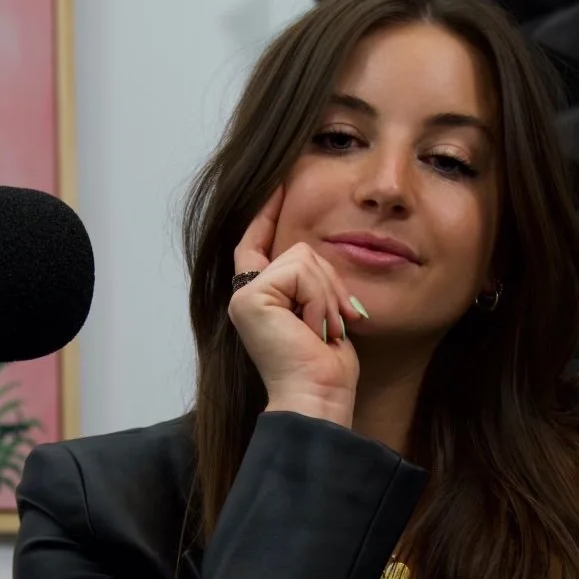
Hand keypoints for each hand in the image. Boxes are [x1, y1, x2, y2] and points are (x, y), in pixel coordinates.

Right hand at [228, 185, 359, 426]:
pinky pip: (301, 272)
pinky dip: (319, 300)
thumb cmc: (324, 367)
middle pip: (297, 248)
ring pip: (302, 257)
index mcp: (259, 298)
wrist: (316, 396)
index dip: (267, 211)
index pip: (258, 242)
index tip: (281, 182)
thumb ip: (313, 280)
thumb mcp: (323, 312)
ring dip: (327, 295)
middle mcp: (245, 294)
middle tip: (333, 324)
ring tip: (322, 332)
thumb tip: (312, 251)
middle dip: (329, 282)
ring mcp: (244, 295)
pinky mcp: (251, 297)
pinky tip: (314, 330)